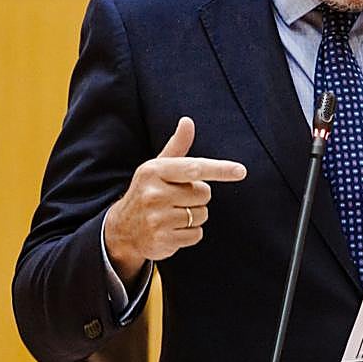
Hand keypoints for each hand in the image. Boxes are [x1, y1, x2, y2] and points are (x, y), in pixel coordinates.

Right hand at [103, 117, 246, 278]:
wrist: (122, 229)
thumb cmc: (148, 191)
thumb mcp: (158, 167)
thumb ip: (177, 146)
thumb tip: (187, 121)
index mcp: (154, 170)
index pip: (194, 168)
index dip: (220, 169)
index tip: (240, 171)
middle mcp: (154, 193)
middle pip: (204, 193)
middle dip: (198, 196)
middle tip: (177, 198)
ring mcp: (157, 218)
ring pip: (202, 215)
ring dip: (194, 216)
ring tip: (173, 214)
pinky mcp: (163, 240)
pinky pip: (196, 234)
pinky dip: (190, 233)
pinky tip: (172, 230)